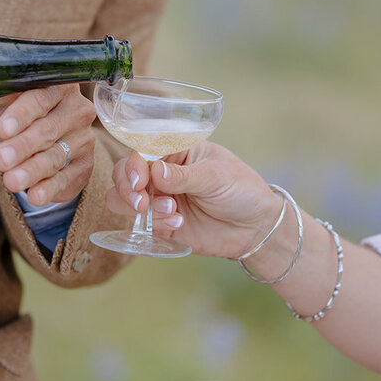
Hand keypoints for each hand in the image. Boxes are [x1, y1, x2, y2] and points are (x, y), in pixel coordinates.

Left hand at [0, 84, 95, 205]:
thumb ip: (3, 100)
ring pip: (56, 156)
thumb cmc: (20, 115)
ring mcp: (84, 138)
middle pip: (48, 129)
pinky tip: (35, 196)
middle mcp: (78, 110)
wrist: (41, 141)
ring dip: (32, 170)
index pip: (40, 99)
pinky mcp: (85, 165)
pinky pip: (66, 178)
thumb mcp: (8, 102)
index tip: (3, 130)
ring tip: (12, 181)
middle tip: (1, 160)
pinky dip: (49, 188)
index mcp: (59, 87)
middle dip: (22, 146)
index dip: (21, 115)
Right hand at [105, 141, 282, 258]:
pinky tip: (178, 224)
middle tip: (142, 203)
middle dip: (127, 189)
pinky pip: (141, 225)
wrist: (256, 227)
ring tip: (171, 212)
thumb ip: (184, 176)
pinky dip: (153, 226)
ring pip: (124, 201)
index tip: (140, 182)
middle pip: (124, 175)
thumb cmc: (242, 189)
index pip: (141, 152)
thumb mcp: (216, 176)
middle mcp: (162, 174)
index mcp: (175, 152)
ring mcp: (160, 200)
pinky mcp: (162, 225)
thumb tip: (154, 170)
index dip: (133, 166)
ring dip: (139, 209)